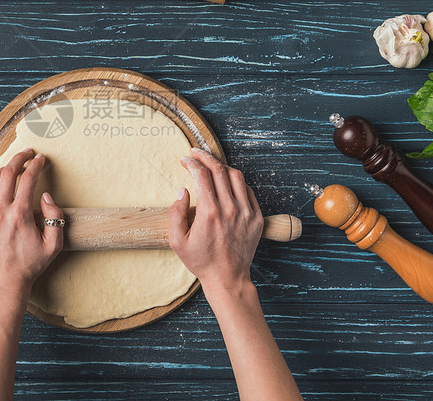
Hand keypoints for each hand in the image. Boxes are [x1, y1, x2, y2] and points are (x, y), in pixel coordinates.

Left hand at [0, 148, 63, 296]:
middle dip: (19, 158)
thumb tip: (46, 196)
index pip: (28, 179)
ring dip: (2, 170)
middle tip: (27, 154)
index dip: (36, 164)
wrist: (4, 282)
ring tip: (12, 168)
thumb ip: (54, 217)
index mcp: (19, 215)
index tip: (41, 159)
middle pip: (7, 173)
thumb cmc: (30, 264)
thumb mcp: (53, 244)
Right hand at [168, 148, 263, 293]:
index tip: (185, 159)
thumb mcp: (176, 241)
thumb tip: (182, 190)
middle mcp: (230, 209)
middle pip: (219, 170)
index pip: (202, 175)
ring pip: (236, 176)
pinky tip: (226, 182)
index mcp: (210, 213)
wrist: (227, 278)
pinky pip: (248, 190)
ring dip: (222, 166)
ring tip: (211, 165)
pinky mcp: (256, 218)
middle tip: (196, 153)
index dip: (192, 163)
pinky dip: (236, 181)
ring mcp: (246, 212)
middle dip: (205, 157)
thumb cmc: (201, 261)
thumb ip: (175, 213)